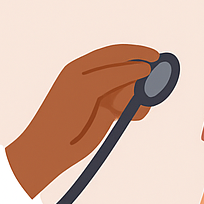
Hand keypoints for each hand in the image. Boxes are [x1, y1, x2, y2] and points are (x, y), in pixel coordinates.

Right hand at [6, 44, 161, 196]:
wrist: (45, 150)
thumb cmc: (70, 136)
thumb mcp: (100, 114)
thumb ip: (117, 101)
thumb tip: (140, 94)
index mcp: (76, 73)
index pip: (108, 55)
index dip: (131, 52)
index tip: (151, 56)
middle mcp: (76, 71)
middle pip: (115, 55)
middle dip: (139, 54)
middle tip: (159, 59)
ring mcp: (79, 78)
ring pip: (118, 67)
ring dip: (137, 81)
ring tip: (139, 108)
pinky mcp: (84, 89)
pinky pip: (115, 76)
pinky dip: (133, 73)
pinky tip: (146, 73)